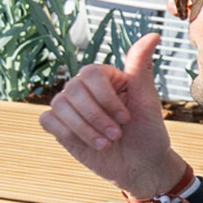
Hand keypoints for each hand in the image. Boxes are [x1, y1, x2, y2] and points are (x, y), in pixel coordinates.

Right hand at [39, 33, 182, 198]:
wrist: (139, 167)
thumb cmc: (148, 132)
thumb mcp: (147, 101)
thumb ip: (141, 67)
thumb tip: (154, 34)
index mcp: (105, 78)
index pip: (90, 74)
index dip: (106, 98)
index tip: (126, 117)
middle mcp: (84, 89)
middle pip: (73, 91)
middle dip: (96, 117)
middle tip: (117, 134)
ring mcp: (70, 108)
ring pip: (59, 106)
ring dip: (85, 129)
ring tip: (106, 143)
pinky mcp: (59, 126)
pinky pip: (48, 120)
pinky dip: (68, 133)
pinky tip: (89, 144)